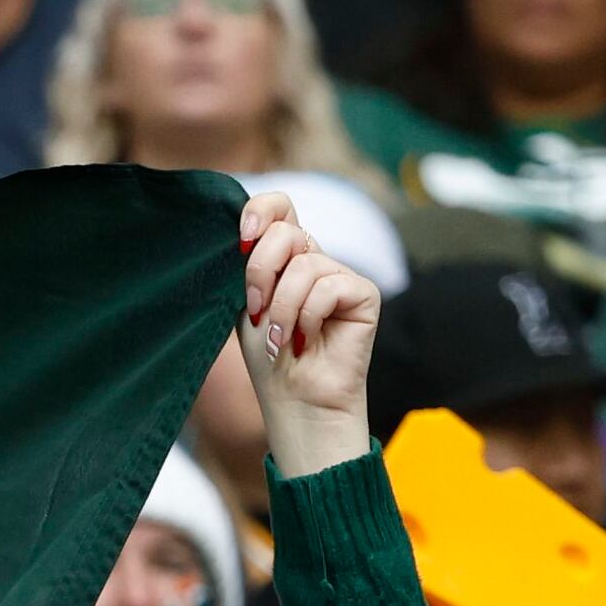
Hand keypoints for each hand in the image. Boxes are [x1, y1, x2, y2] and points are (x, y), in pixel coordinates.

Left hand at [231, 188, 377, 479]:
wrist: (295, 398)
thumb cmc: (269, 355)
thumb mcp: (246, 304)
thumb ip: (247, 266)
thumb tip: (245, 234)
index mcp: (284, 256)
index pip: (279, 207)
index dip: (260, 211)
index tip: (242, 241)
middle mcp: (313, 258)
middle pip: (286, 232)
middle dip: (260, 272)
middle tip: (255, 311)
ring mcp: (340, 274)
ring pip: (305, 265)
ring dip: (282, 308)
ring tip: (280, 338)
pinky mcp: (363, 293)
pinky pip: (328, 287)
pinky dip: (307, 317)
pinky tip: (306, 341)